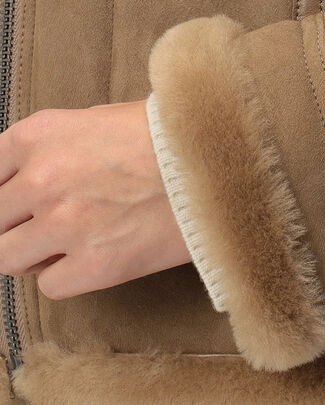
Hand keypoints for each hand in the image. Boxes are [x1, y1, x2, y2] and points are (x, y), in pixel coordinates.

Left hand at [0, 101, 190, 299]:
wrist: (222, 160)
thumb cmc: (170, 134)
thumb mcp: (101, 118)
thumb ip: (56, 145)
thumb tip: (30, 172)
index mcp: (40, 134)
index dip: (4, 189)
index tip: (16, 200)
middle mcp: (42, 179)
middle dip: (14, 221)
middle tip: (43, 221)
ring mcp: (65, 226)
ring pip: (7, 257)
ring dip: (31, 252)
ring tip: (65, 243)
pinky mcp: (94, 266)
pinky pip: (49, 286)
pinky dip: (65, 276)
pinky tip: (92, 257)